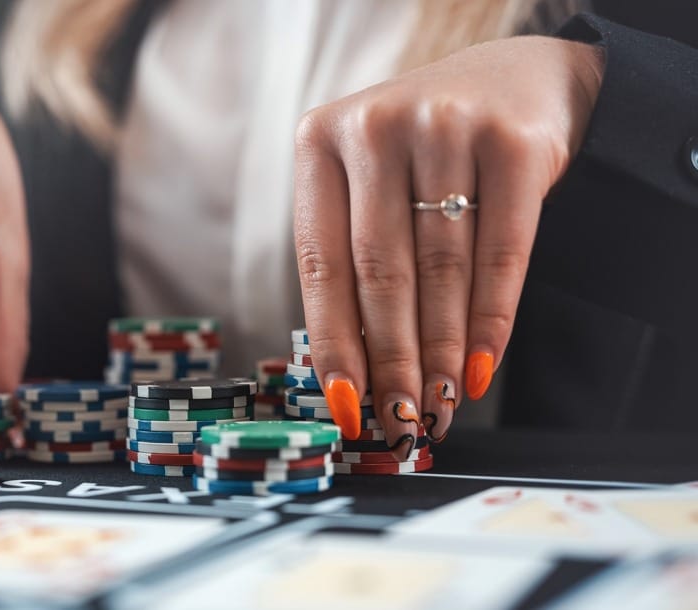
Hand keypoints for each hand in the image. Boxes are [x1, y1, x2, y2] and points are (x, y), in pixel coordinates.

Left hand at [294, 36, 603, 454]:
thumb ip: (353, 255)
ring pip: (440, 269)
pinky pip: (502, 253)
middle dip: (391, 361)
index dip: (333, 344)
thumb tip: (353, 374)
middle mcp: (374, 128)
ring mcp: (444, 127)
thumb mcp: (368, 182)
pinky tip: (479, 366)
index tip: (344, 405)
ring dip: (440, 352)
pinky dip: (491, 320)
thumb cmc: (422, 154)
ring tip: (440, 405)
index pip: (320, 265)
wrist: (514, 79)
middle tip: (400, 419)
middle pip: (380, 273)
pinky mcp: (512, 141)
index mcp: (319, 142)